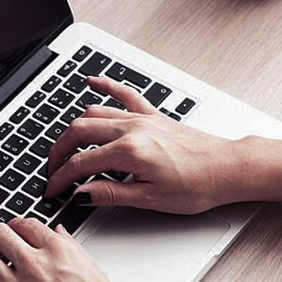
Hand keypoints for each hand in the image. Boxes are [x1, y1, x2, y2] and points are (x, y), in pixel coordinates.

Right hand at [45, 77, 242, 212]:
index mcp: (130, 152)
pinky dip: (105, 85)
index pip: (81, 163)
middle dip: (59, 151)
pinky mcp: (154, 116)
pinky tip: (91, 81)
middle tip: (53, 170)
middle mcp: (133, 129)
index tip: (53, 189)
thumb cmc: (198, 184)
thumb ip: (111, 194)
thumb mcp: (151, 199)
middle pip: (79, 132)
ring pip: (95, 113)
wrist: (228, 168)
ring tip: (66, 146)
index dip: (61, 178)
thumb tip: (82, 193)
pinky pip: (125, 94)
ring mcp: (143, 119)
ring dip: (74, 128)